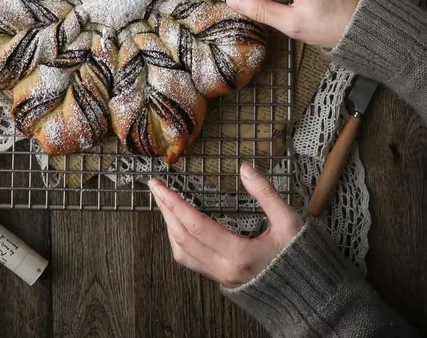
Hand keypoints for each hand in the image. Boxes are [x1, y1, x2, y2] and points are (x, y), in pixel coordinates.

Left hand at [149, 163, 302, 287]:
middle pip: (182, 238)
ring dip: (169, 226)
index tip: (161, 186)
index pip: (196, 225)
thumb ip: (266, 194)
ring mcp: (221, 277)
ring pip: (182, 253)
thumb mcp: (289, 222)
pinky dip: (178, 242)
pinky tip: (179, 227)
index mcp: (238, 254)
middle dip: (166, 210)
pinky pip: (190, 262)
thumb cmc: (300, 259)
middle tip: (155, 188)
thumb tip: (245, 168)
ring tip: (165, 204)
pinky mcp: (222, 279)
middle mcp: (224, 269)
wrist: (309, 295)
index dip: (175, 203)